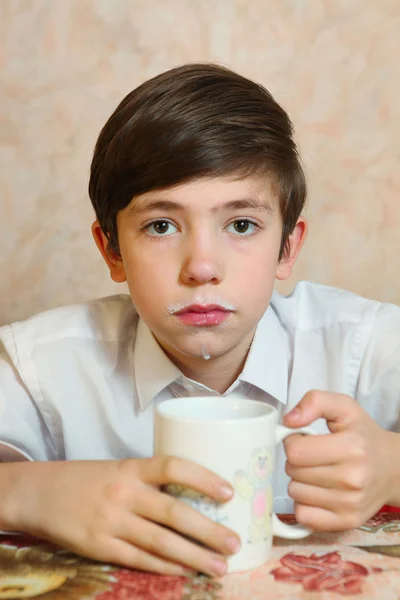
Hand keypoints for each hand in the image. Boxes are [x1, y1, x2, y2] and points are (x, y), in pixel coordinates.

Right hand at [2, 457, 239, 576]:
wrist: (39, 493)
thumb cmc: (86, 479)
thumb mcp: (118, 469)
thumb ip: (149, 481)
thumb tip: (192, 496)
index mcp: (130, 468)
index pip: (173, 466)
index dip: (203, 478)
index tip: (229, 492)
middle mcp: (124, 493)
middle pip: (174, 512)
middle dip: (209, 530)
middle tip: (235, 542)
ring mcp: (111, 521)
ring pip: (161, 542)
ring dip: (194, 556)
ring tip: (219, 566)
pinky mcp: (99, 546)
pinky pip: (138, 560)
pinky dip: (164, 568)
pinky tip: (184, 572)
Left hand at [283, 390, 399, 531]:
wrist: (393, 468)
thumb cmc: (363, 435)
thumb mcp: (344, 407)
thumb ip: (315, 401)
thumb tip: (288, 421)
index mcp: (351, 447)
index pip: (295, 451)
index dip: (293, 442)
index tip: (304, 440)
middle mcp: (352, 479)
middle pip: (293, 472)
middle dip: (297, 461)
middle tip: (314, 456)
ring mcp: (350, 504)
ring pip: (295, 493)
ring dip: (300, 482)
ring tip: (318, 472)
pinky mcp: (346, 522)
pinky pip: (304, 516)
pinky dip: (305, 504)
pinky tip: (318, 492)